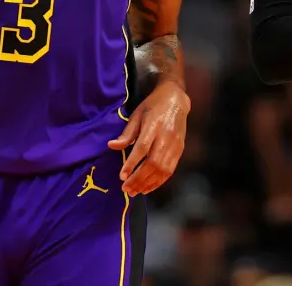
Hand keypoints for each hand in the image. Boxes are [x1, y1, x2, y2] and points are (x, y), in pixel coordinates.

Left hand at [107, 79, 189, 194]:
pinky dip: (159, 181)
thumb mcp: (137, 115)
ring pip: (163, 169)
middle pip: (153, 163)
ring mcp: (175, 145)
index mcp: (154, 125)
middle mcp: (166, 136)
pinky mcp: (180, 150)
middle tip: (126, 189)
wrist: (176, 100)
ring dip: (148, 183)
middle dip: (139, 178)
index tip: (122, 176)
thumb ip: (127, 133)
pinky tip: (148, 188)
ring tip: (135, 191)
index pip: (143, 148)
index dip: (132, 163)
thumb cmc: (153, 106)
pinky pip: (170, 170)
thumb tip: (112, 146)